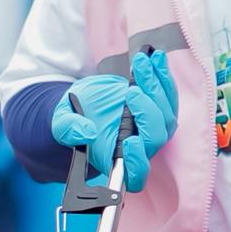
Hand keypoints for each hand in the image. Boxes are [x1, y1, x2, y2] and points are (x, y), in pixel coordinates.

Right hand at [52, 52, 178, 191]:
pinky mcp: (158, 108)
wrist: (82, 101)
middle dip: (146, 111)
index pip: (136, 173)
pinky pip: (168, 94)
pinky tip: (156, 59)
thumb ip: (70, 129)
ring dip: (156, 86)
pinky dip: (162, 75)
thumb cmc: (72, 119)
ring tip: (142, 63)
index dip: (137, 161)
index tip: (131, 142)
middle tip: (131, 91)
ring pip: (166, 113)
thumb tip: (86, 133)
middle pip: (156, 136)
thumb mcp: (62, 122)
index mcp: (117, 159)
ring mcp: (152, 128)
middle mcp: (140, 147)